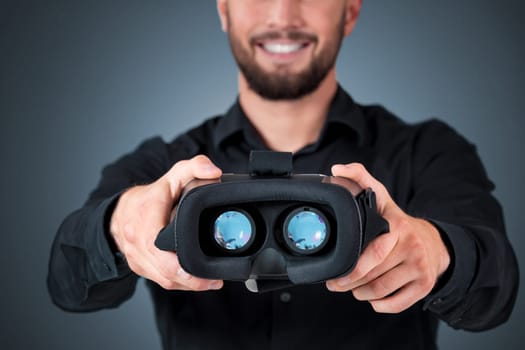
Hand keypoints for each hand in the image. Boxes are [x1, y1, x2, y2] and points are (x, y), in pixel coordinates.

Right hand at [110, 155, 223, 290]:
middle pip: (165, 271)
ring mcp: (138, 258)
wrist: (119, 212)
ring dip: (187, 284)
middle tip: (214, 281)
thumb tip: (214, 172)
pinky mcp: (140, 267)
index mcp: (145, 220)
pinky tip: (195, 281)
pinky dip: (178, 282)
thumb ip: (194, 167)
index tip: (202, 269)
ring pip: (163, 280)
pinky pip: (160, 280)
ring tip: (210, 282)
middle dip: (190, 280)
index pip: (160, 249)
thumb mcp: (172, 176)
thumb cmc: (149, 196)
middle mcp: (138, 243)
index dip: (180, 264)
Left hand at [326, 163, 450, 312]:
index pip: (371, 254)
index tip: (333, 276)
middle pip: (372, 277)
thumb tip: (337, 169)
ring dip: (361, 294)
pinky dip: (379, 304)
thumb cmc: (398, 222)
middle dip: (350, 284)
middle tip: (338, 283)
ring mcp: (421, 268)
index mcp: (398, 228)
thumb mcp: (382, 198)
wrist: (434, 241)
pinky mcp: (425, 286)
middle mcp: (412, 248)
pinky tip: (373, 295)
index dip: (350, 270)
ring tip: (353, 287)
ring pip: (380, 292)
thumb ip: (359, 179)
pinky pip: (395, 305)